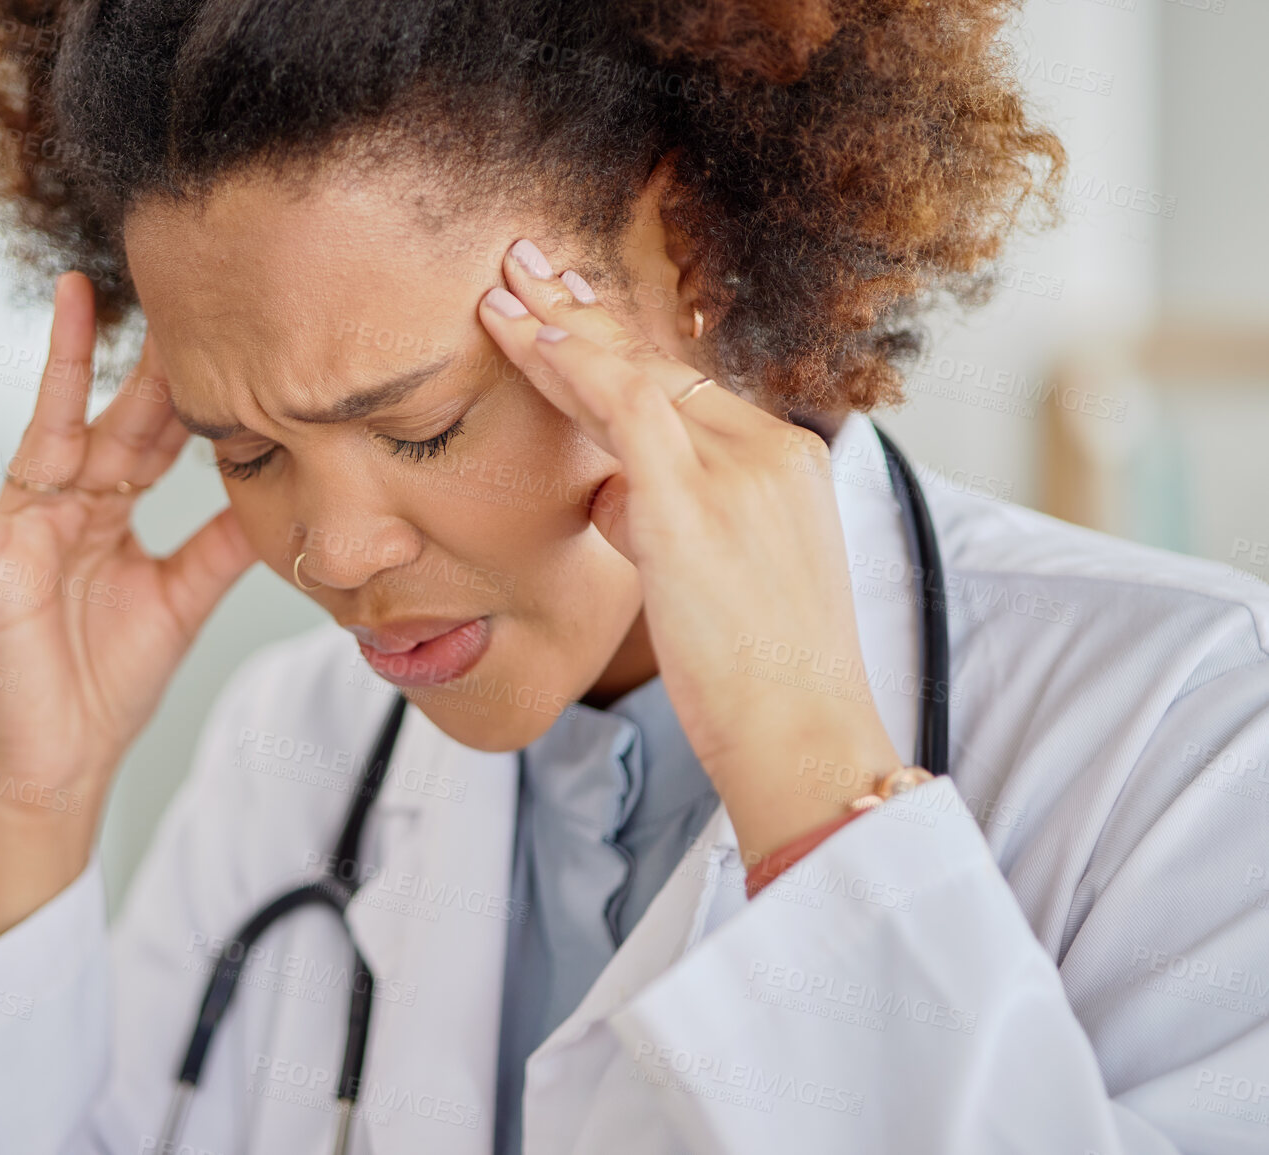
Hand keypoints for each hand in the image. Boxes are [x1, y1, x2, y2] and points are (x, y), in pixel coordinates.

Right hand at [0, 272, 256, 950]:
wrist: (59, 766)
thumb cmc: (108, 683)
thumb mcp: (182, 600)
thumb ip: (220, 545)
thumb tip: (279, 491)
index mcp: (114, 513)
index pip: (156, 434)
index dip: (190, 386)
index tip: (235, 326)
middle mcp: (69, 508)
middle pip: (112, 417)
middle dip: (143, 354)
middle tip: (179, 277)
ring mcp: (24, 533)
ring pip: (45, 435)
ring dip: (56, 366)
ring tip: (72, 291)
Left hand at [477, 240, 900, 863]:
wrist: (808, 739)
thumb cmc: (760, 681)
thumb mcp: (715, 581)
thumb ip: (664, 522)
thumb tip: (609, 497)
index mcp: (784, 463)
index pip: (687, 383)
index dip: (619, 341)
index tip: (568, 308)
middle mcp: (769, 452)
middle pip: (661, 361)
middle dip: (583, 308)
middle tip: (524, 261)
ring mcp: (738, 475)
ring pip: (637, 372)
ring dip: (561, 325)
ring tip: (502, 287)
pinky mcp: (697, 509)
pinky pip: (628, 410)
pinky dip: (575, 368)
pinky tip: (531, 338)